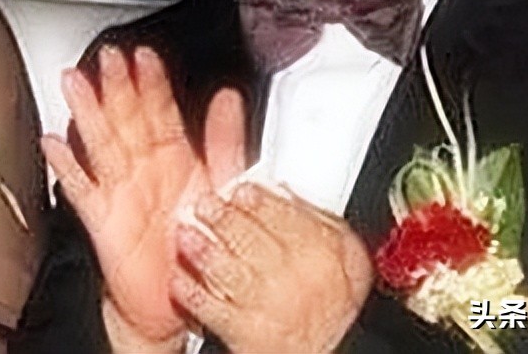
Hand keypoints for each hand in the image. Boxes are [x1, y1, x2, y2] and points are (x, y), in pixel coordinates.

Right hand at [42, 46, 245, 345]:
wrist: (178, 301)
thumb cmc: (198, 243)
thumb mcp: (223, 184)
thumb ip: (226, 140)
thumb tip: (229, 98)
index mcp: (173, 157)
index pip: (160, 110)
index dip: (152, 82)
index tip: (144, 55)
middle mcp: (144, 170)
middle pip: (126, 120)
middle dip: (115, 87)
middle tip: (107, 57)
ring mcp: (120, 192)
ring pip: (102, 145)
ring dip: (87, 113)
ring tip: (74, 84)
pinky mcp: (103, 220)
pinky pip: (83, 190)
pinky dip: (67, 167)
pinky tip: (55, 145)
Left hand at [172, 184, 373, 353]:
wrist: (327, 352)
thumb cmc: (333, 307)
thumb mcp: (347, 257)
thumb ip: (320, 221)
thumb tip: (287, 192)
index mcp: (327, 255)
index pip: (287, 217)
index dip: (260, 200)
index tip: (240, 189)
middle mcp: (300, 282)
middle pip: (254, 240)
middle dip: (224, 219)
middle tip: (206, 204)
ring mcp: (271, 308)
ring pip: (231, 271)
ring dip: (204, 251)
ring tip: (186, 234)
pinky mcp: (248, 335)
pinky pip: (212, 308)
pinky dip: (192, 292)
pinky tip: (180, 278)